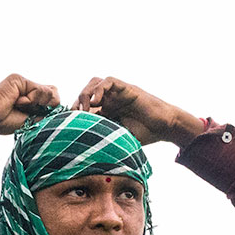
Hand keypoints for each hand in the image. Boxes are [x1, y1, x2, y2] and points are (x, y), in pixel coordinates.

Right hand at [0, 74, 59, 134]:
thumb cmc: (3, 122)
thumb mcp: (30, 121)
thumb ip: (45, 113)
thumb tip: (59, 106)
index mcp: (30, 100)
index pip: (52, 100)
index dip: (51, 109)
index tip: (38, 117)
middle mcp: (28, 89)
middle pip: (54, 93)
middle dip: (48, 106)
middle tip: (30, 111)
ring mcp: (24, 83)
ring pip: (50, 92)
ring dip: (37, 103)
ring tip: (20, 106)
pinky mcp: (20, 80)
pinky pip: (39, 90)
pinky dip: (30, 100)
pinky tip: (17, 102)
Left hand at [73, 77, 203, 146]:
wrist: (163, 127)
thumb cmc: (144, 134)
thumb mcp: (119, 138)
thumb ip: (104, 138)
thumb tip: (84, 153)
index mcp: (106, 111)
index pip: (84, 106)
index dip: (75, 112)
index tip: (70, 123)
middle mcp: (110, 100)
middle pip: (86, 92)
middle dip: (77, 102)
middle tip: (76, 115)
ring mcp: (118, 93)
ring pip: (95, 83)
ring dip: (86, 93)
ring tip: (85, 108)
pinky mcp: (126, 88)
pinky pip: (109, 81)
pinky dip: (100, 89)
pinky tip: (96, 102)